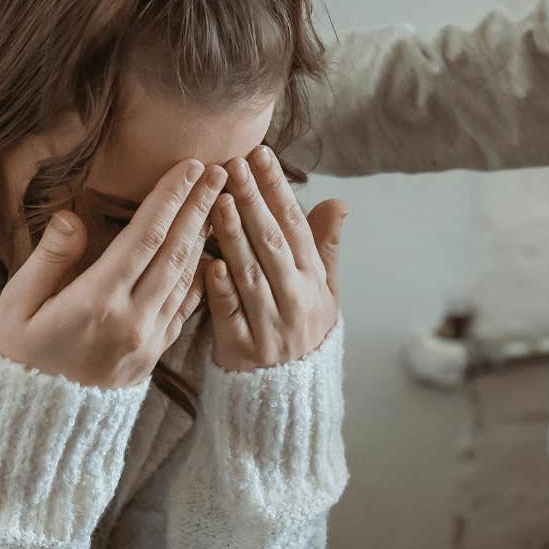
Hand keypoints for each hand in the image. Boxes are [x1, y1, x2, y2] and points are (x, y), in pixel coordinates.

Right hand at [0, 159, 226, 386]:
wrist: (32, 429)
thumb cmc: (16, 361)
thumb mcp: (15, 308)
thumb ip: (47, 260)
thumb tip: (72, 217)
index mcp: (96, 302)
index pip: (145, 237)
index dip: (170, 197)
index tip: (190, 166)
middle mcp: (131, 321)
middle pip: (176, 252)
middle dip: (200, 207)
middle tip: (222, 171)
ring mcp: (147, 342)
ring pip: (187, 279)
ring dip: (205, 237)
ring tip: (219, 202)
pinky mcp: (153, 357)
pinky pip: (186, 310)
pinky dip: (201, 277)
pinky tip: (210, 256)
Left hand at [203, 145, 344, 370]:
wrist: (289, 394)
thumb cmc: (302, 329)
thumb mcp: (324, 291)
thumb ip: (325, 246)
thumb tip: (338, 202)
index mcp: (312, 281)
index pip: (295, 226)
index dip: (277, 189)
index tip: (260, 155)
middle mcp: (294, 300)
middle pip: (271, 243)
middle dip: (252, 201)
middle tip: (233, 164)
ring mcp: (269, 326)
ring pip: (250, 274)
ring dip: (233, 236)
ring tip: (217, 200)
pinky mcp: (242, 349)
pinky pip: (230, 315)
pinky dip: (221, 290)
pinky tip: (210, 264)